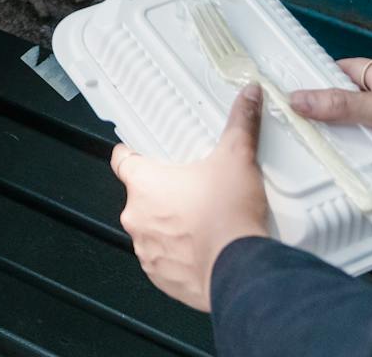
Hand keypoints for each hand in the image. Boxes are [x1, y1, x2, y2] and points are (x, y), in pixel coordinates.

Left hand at [111, 84, 270, 312]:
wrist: (240, 271)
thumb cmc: (229, 217)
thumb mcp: (237, 158)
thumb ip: (241, 124)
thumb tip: (249, 96)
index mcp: (145, 183)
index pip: (122, 161)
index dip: (131, 154)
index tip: (140, 152)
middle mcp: (137, 216)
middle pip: (141, 196)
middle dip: (163, 192)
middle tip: (191, 188)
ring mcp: (146, 249)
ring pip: (151, 228)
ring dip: (169, 224)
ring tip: (200, 220)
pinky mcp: (160, 275)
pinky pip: (162, 259)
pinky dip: (177, 253)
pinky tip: (201, 247)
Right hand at [290, 59, 371, 182]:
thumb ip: (344, 106)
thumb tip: (299, 99)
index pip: (342, 72)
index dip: (317, 78)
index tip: (289, 89)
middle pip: (346, 110)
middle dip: (323, 119)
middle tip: (290, 130)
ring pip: (357, 139)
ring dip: (341, 147)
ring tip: (306, 157)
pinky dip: (359, 169)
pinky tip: (339, 177)